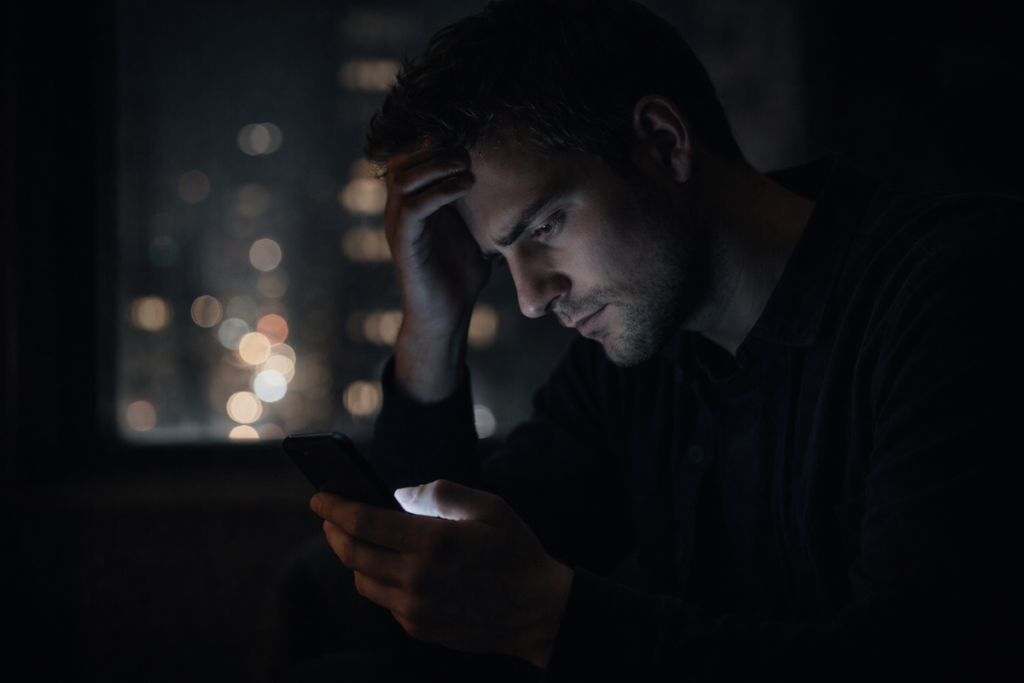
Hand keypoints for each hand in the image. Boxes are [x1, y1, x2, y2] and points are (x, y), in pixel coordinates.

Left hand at [310, 480, 573, 669]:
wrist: (538, 610)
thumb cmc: (515, 551)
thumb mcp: (488, 506)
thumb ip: (440, 493)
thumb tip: (399, 494)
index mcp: (432, 542)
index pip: (364, 523)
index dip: (336, 508)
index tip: (319, 498)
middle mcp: (418, 578)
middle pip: (353, 553)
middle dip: (334, 531)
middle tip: (330, 516)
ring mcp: (416, 609)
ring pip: (363, 581)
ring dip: (352, 557)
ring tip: (355, 539)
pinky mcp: (420, 628)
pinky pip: (385, 601)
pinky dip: (378, 580)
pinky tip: (388, 566)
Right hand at [384, 152, 490, 401]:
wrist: (446, 316)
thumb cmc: (461, 274)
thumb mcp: (476, 229)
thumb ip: (483, 204)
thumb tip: (519, 179)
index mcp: (414, 200)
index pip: (411, 154)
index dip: (434, 138)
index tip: (467, 131)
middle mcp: (399, 208)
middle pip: (400, 157)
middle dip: (432, 143)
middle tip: (466, 143)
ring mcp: (398, 225)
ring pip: (403, 176)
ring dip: (436, 163)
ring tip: (466, 162)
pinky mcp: (403, 244)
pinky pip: (412, 206)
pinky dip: (438, 191)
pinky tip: (465, 186)